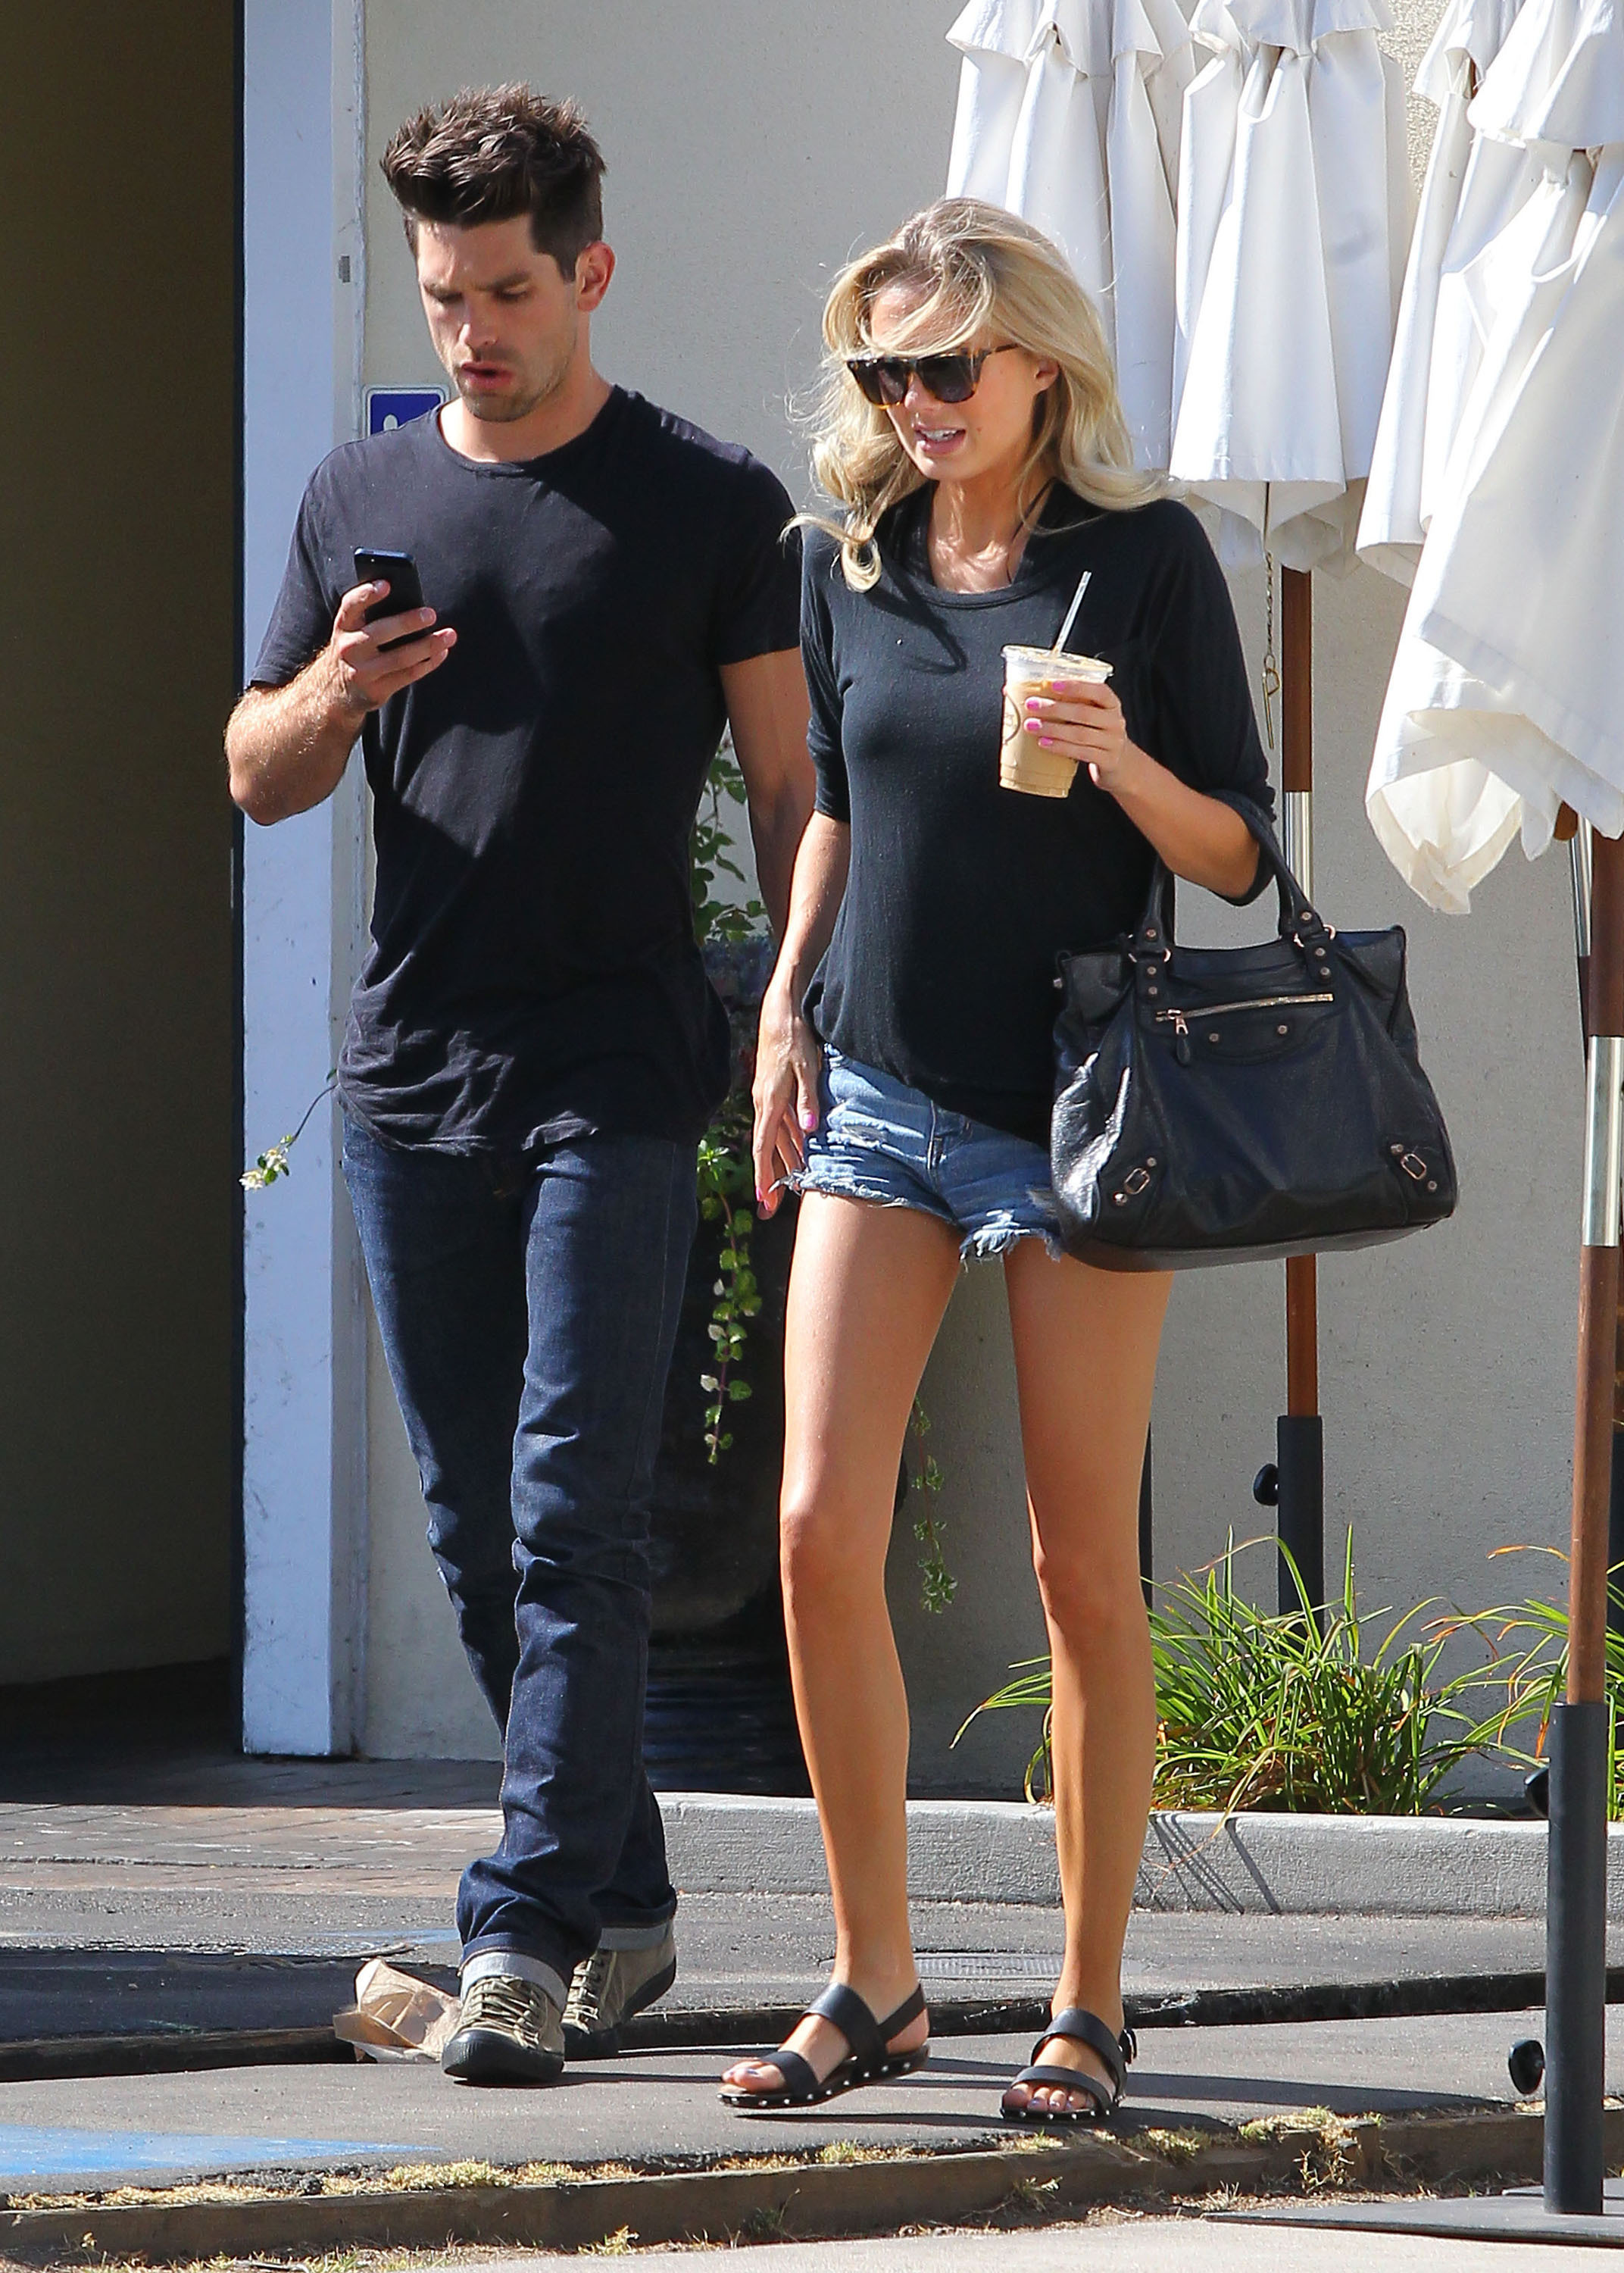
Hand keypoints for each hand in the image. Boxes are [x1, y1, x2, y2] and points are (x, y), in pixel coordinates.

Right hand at [325, 580, 455, 720]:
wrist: (336, 692)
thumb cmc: (356, 649)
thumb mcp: (353, 631)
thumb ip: (373, 616)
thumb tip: (412, 603)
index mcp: (343, 626)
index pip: (351, 605)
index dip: (367, 594)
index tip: (387, 584)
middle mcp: (348, 649)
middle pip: (381, 632)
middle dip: (407, 622)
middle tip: (431, 614)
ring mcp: (362, 673)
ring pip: (400, 658)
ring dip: (428, 645)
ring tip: (450, 635)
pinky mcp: (376, 691)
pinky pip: (408, 675)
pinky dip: (429, 663)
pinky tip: (442, 652)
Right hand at [752, 985, 820, 1215]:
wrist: (780, 1011)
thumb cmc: (794, 1037)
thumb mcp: (806, 1068)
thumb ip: (809, 1100)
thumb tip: (810, 1131)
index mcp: (770, 1102)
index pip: (764, 1146)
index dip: (764, 1174)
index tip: (763, 1198)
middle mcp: (764, 1104)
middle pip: (766, 1149)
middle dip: (768, 1179)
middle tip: (770, 1209)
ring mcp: (768, 1098)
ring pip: (774, 1138)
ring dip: (780, 1164)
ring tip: (785, 1190)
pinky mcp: (774, 1090)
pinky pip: (780, 1124)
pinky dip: (787, 1143)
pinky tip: (797, 1155)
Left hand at [1022, 677, 1146, 796]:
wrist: (1120, 762)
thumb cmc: (1098, 732)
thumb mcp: (1094, 714)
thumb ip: (1075, 703)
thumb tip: (1036, 693)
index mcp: (1112, 704)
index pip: (1098, 691)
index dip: (1076, 686)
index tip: (1052, 684)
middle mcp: (1115, 721)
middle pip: (1084, 713)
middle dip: (1055, 708)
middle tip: (1031, 705)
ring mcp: (1112, 742)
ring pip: (1080, 734)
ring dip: (1053, 729)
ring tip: (1031, 726)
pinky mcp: (1106, 760)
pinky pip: (1081, 752)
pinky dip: (1060, 747)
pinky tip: (1043, 743)